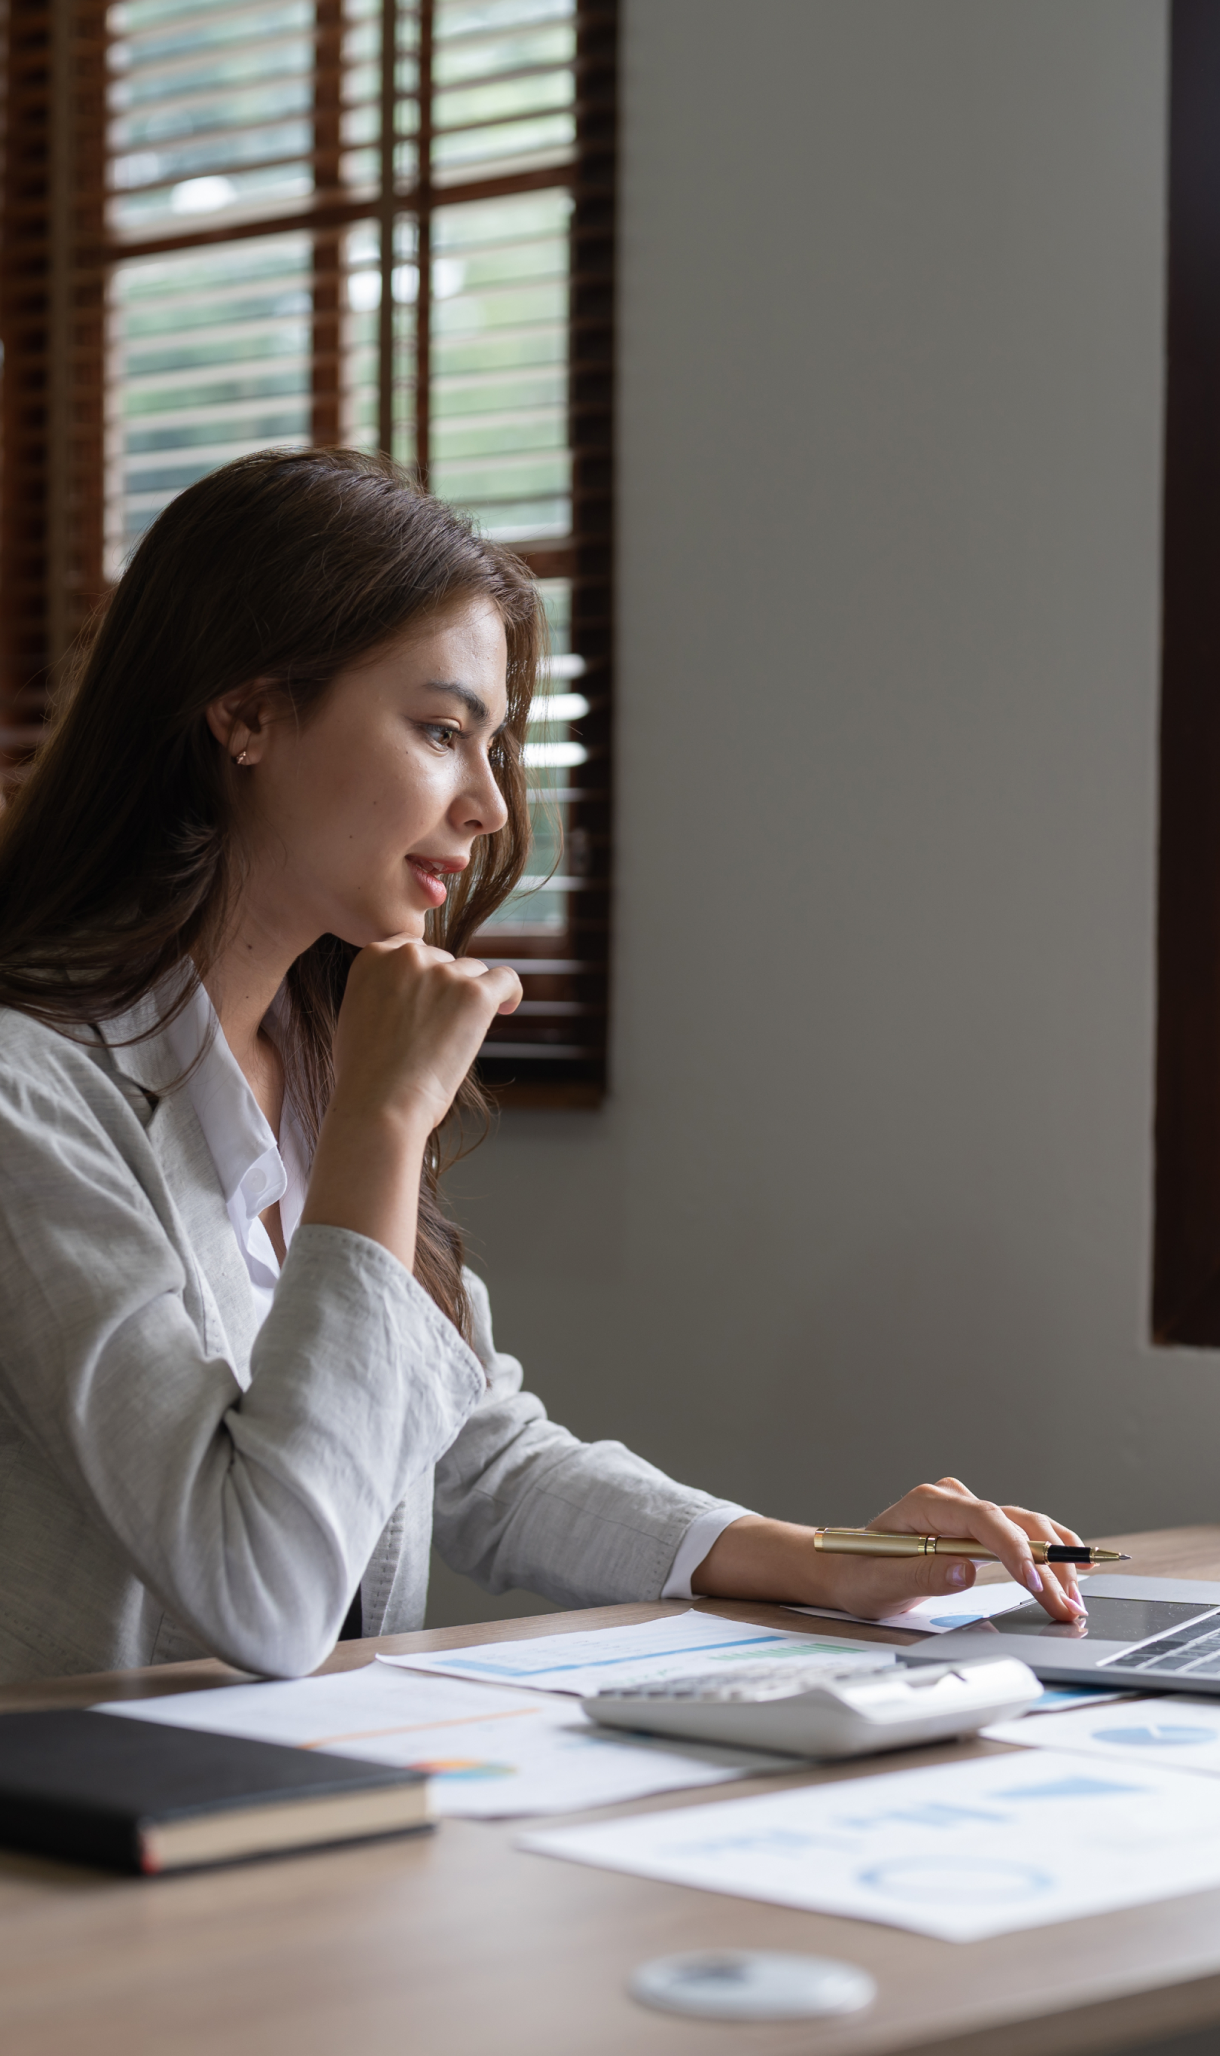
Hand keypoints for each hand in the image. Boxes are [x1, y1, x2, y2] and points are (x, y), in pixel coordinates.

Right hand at [331, 938, 521, 1136]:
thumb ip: (382, 988)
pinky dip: (509, 992)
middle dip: (445, 988)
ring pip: (472, 971)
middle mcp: (408, 956)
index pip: (412, 948)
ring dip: (469, 997)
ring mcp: (443, 972)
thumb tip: (414, 989)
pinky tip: (507, 1008)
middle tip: (439, 1029)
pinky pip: (506, 979)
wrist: (380, 1100)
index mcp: (373, 956)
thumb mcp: (356, 1012)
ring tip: (458, 1036)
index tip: (431, 996)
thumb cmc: (365, 1073)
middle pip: (444, 960)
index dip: (424, 973)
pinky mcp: (475, 993)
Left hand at [692, 1477, 1087, 1625]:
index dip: (1014, 1549)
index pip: (982, 1519)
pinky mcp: (979, 1528)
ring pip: (1025, 1525)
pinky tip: (1075, 1566)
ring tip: (1078, 1596)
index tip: (1036, 1583)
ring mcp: (968, 1512)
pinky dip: (1050, 1552)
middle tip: (1069, 1607)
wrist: (847, 1568)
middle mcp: (953, 1500)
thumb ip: (920, 1577)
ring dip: (1056, 1560)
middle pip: (1013, 1523)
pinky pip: (1022, 1533)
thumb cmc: (859, 1574)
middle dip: (1046, 1565)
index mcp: (926, 1504)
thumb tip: (964, 1572)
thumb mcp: (879, 1584)